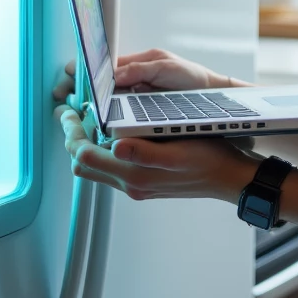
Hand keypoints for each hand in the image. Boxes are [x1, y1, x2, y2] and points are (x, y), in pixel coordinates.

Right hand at [52, 48, 238, 108]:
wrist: (216, 99)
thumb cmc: (195, 80)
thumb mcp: (168, 68)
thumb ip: (140, 69)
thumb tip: (114, 74)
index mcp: (138, 64)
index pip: (104, 64)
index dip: (84, 69)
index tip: (68, 74)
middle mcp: (135, 80)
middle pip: (99, 83)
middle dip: (79, 87)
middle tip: (63, 95)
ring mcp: (137, 97)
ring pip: (106, 100)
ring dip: (89, 104)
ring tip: (72, 110)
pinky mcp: (142, 113)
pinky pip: (119, 113)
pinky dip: (105, 116)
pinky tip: (95, 123)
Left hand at [58, 107, 256, 205]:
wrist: (228, 178)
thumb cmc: (209, 160)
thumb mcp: (180, 152)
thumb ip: (145, 152)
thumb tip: (116, 146)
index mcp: (135, 175)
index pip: (85, 157)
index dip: (71, 133)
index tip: (69, 112)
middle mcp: (130, 184)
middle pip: (84, 164)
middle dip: (73, 138)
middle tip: (72, 113)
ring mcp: (136, 186)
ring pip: (96, 167)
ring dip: (86, 144)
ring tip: (88, 119)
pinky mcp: (143, 183)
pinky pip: (111, 168)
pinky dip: (102, 150)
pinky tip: (112, 132)